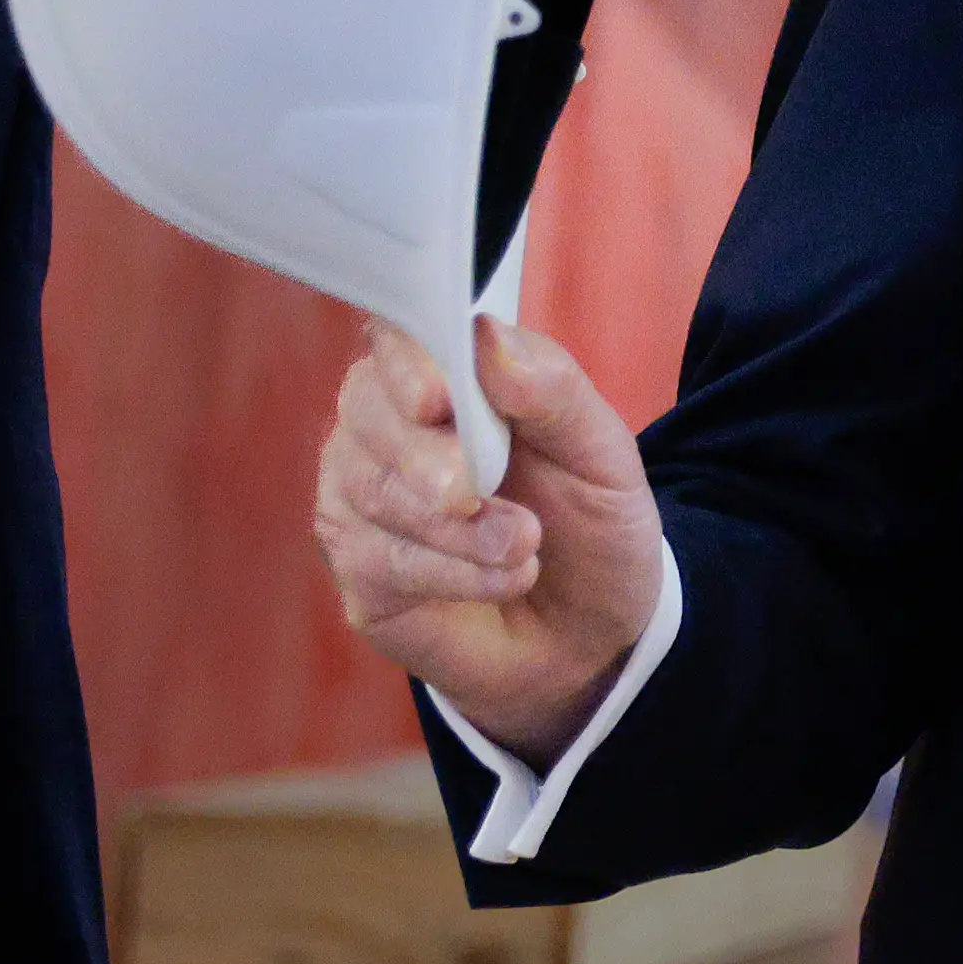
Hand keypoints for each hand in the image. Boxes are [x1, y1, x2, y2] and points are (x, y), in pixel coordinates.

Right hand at [313, 319, 661, 761]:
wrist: (592, 625)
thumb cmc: (589, 522)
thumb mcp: (602, 455)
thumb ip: (553, 391)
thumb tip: (487, 338)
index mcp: (444, 378)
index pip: (396, 340)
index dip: (408, 366)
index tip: (437, 400)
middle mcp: (385, 429)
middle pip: (367, 414)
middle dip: (428, 457)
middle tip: (479, 493)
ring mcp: (361, 499)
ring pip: (374, 494)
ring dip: (459, 529)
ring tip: (526, 544)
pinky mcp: (360, 569)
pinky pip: (382, 562)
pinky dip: (454, 574)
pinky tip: (503, 578)